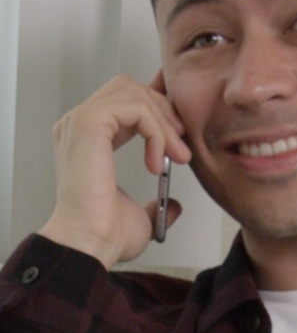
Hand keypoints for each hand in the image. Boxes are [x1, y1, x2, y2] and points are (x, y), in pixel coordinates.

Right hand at [39, 73, 190, 269]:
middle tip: (180, 142)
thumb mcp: (141, 214)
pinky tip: (157, 161)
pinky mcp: (88, 123)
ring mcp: (81, 120)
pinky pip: (135, 108)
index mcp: (89, 138)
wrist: (91, 244)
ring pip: (136, 95)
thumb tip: (175, 206)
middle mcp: (80, 124)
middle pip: (130, 88)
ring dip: (163, 123)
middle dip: (163, 110)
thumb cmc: (106, 233)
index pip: (125, 99)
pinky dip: (155, 131)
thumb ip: (157, 203)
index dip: (157, 107)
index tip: (179, 131)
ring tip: (176, 155)